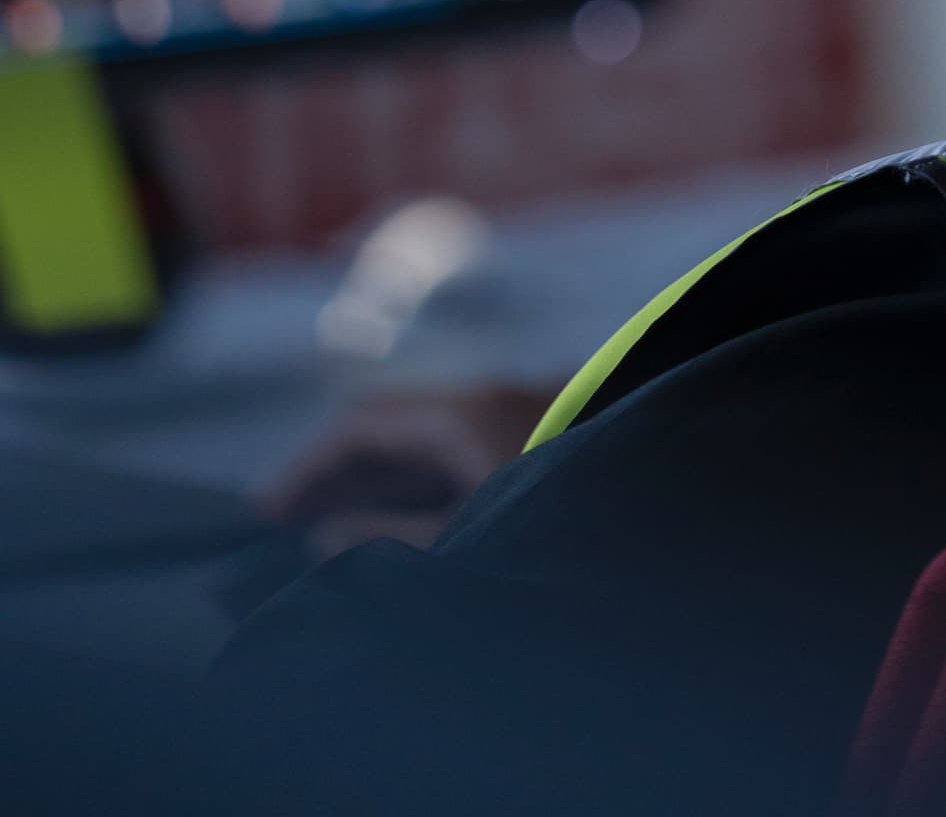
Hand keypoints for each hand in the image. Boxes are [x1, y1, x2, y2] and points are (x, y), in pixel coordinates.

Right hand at [260, 384, 554, 561]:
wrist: (683, 529)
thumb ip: (394, 544)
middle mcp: (498, 400)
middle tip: (288, 527)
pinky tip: (416, 530)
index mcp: (470, 410)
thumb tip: (326, 538)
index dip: (306, 467)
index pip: (363, 422)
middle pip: (396, 425)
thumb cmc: (574, 527)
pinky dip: (429, 487)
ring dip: (384, 483)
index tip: (261, 513)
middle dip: (339, 473)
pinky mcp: (557, 446)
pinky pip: (469, 454)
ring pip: (434, 440)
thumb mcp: (469, 544)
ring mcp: (531, 417)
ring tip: (337, 538)